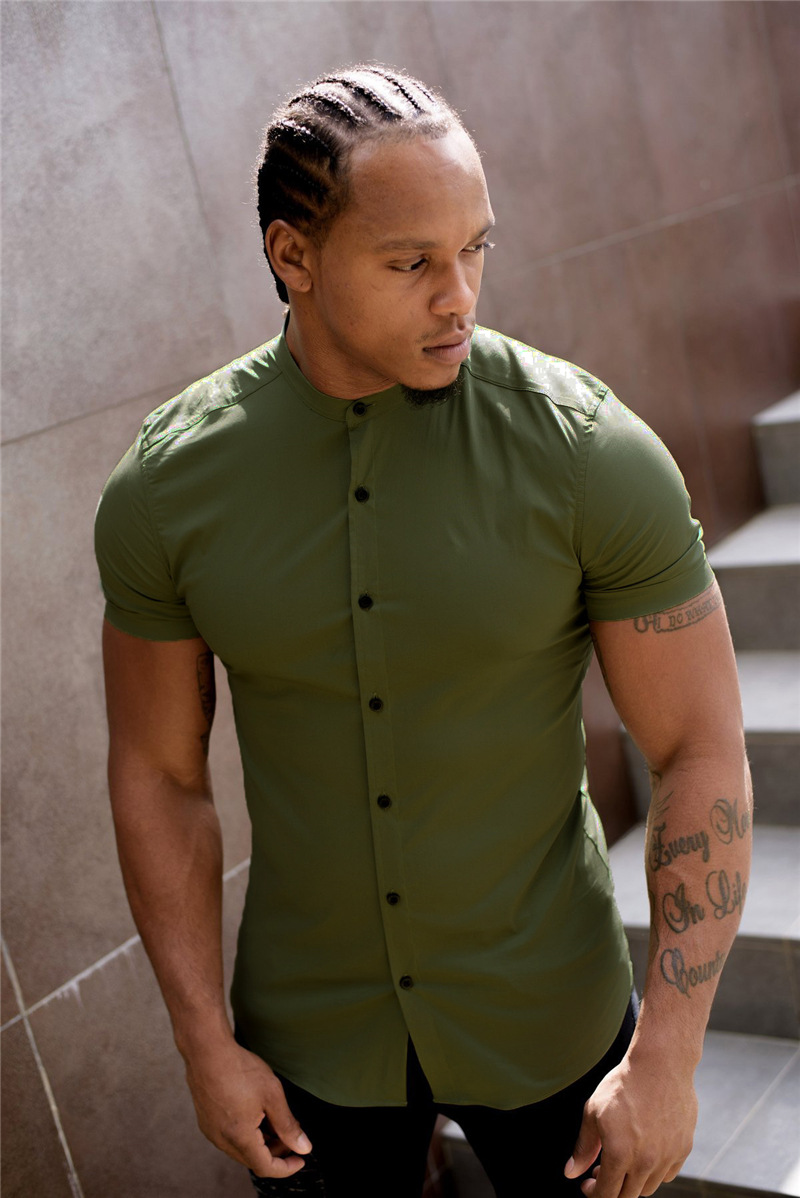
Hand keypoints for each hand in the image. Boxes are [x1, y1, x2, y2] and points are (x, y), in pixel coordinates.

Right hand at [184, 1039, 312, 1177]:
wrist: (207, 1051)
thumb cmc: (239, 1069)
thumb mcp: (272, 1095)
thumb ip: (288, 1125)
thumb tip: (303, 1146)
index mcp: (239, 1137)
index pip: (266, 1168)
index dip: (286, 1167)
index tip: (300, 1158)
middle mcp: (222, 1140)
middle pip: (253, 1159)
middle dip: (275, 1152)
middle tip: (291, 1135)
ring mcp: (211, 1131)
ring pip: (241, 1149)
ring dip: (261, 1143)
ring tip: (276, 1121)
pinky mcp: (206, 1120)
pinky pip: (230, 1137)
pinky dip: (247, 1134)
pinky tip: (257, 1114)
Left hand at [564, 1052, 696, 1196]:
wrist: (661, 1064)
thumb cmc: (624, 1084)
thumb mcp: (594, 1111)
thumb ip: (583, 1147)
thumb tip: (571, 1173)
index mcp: (621, 1154)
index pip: (606, 1195)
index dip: (594, 1194)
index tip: (588, 1185)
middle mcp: (647, 1162)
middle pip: (627, 1196)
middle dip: (611, 1189)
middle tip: (601, 1170)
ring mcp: (668, 1157)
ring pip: (648, 1188)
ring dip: (632, 1182)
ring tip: (623, 1160)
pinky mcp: (684, 1150)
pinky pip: (667, 1175)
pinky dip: (654, 1172)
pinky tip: (644, 1153)